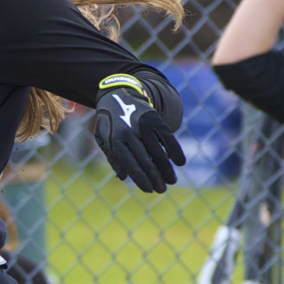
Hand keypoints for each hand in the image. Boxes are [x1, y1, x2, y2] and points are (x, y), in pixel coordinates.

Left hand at [90, 73, 184, 193]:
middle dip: (155, 178)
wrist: (117, 93)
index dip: (141, 179)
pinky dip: (175, 150)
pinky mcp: (154, 119)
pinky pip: (167, 137)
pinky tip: (180, 162)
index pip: (130, 164)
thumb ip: (113, 157)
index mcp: (115, 140)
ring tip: (172, 181)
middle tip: (162, 190)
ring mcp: (143, 125)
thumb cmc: (109, 121)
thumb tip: (123, 177)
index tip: (149, 190)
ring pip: (158, 151)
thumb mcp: (103, 138)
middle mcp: (130, 133)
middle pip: (146, 161)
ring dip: (167, 168)